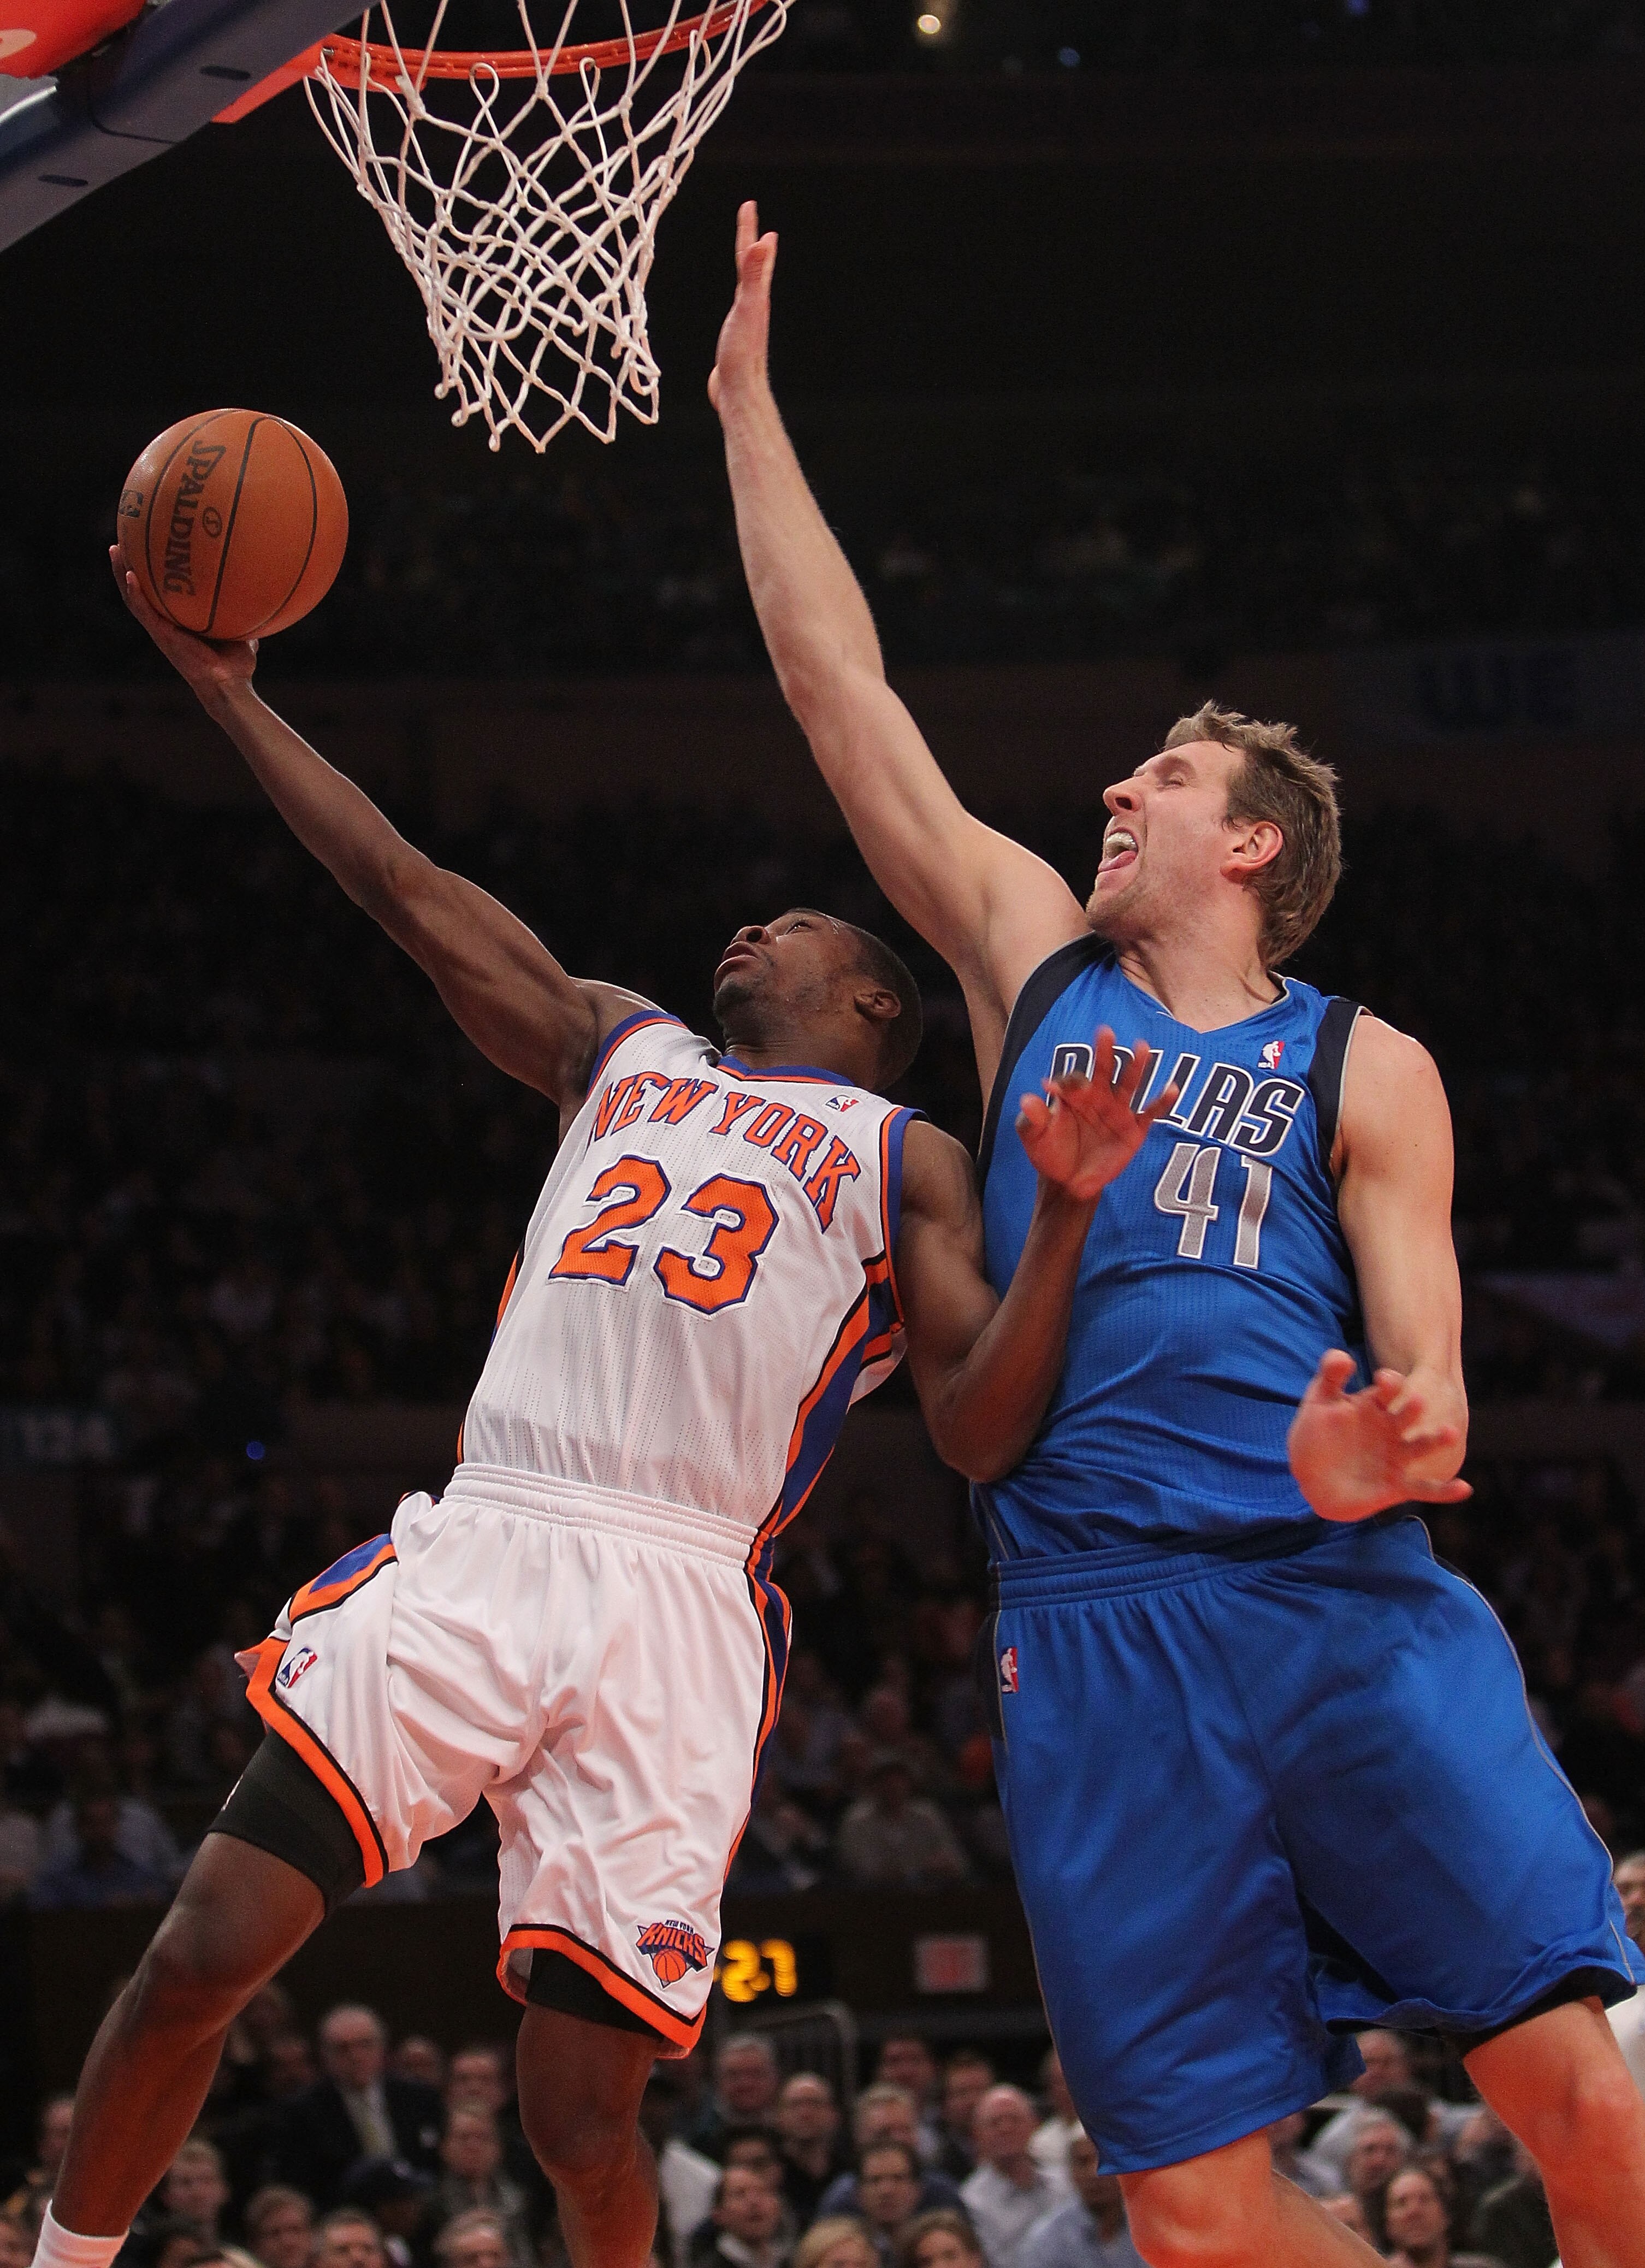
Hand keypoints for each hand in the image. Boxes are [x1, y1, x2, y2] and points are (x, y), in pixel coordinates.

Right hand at [108, 545, 257, 703]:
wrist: (230, 685)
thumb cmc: (237, 665)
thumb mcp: (242, 631)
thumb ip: (245, 612)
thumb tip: (259, 593)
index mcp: (180, 622)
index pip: (160, 593)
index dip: (151, 572)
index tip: (146, 546)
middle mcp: (166, 624)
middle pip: (140, 590)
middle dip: (129, 566)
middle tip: (121, 541)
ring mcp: (161, 630)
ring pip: (133, 598)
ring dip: (121, 574)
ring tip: (114, 549)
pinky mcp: (161, 637)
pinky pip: (143, 612)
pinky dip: (135, 593)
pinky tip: (129, 575)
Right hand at [708, 199, 777, 414]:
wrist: (739, 392)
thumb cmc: (742, 352)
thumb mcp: (748, 307)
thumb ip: (755, 275)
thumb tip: (764, 242)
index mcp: (755, 297)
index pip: (751, 255)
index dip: (748, 229)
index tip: (749, 204)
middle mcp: (753, 307)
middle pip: (753, 269)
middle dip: (752, 245)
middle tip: (754, 225)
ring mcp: (744, 323)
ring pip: (746, 290)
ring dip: (748, 272)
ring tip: (748, 261)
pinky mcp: (735, 339)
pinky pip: (735, 312)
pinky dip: (736, 301)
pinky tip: (735, 308)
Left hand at [1016, 1028, 1178, 1203]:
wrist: (1069, 1183)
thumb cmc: (1051, 1153)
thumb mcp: (1035, 1138)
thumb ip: (1032, 1119)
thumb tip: (1027, 1099)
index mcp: (1074, 1096)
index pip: (1073, 1082)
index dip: (1065, 1084)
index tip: (1053, 1089)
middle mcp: (1098, 1098)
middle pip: (1104, 1071)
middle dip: (1104, 1053)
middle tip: (1105, 1033)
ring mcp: (1118, 1112)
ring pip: (1129, 1084)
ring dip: (1136, 1066)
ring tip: (1142, 1047)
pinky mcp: (1134, 1130)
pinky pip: (1150, 1113)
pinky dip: (1162, 1101)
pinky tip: (1172, 1088)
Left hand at [1288, 1349, 1471, 1522]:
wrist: (1312, 1477)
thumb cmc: (1315, 1435)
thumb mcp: (1318, 1402)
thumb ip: (1329, 1377)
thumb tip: (1342, 1356)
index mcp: (1374, 1405)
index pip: (1387, 1390)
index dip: (1388, 1384)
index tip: (1383, 1380)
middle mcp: (1392, 1429)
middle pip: (1407, 1415)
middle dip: (1412, 1408)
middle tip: (1418, 1401)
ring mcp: (1397, 1457)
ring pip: (1421, 1447)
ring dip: (1437, 1441)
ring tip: (1452, 1434)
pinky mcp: (1399, 1485)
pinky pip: (1425, 1488)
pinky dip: (1445, 1490)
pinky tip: (1465, 1488)